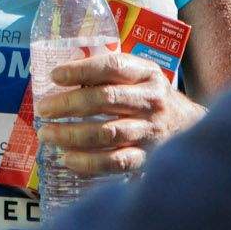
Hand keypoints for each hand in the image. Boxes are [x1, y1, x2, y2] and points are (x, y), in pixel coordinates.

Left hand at [33, 51, 202, 176]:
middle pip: (106, 100)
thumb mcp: (138, 74)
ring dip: (71, 134)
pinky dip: (88, 162)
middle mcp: (151, 101)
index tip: (54, 76)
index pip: (112, 66)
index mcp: (147, 73)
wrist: (188, 126)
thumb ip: (107, 73)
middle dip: (68, 104)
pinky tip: (67, 158)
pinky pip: (114, 163)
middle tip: (43, 109)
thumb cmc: (148, 96)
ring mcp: (150, 131)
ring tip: (47, 134)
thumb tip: (58, 75)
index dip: (81, 70)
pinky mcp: (147, 158)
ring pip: (107, 133)